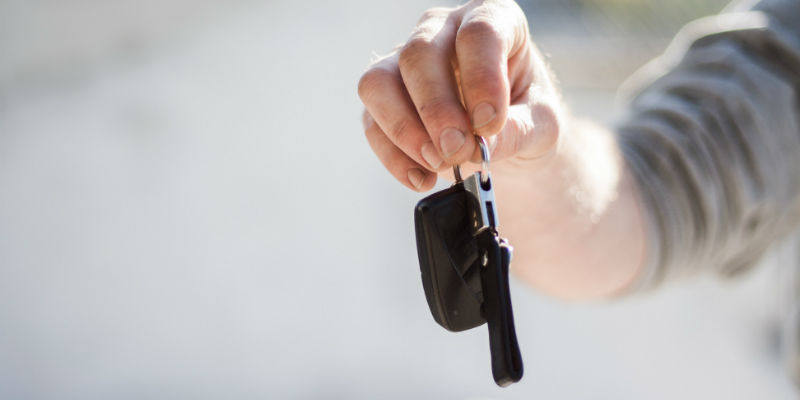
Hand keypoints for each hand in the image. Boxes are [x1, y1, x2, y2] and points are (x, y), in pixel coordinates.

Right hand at [358, 0, 645, 298]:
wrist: (505, 135)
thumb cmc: (526, 114)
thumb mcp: (541, 124)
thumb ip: (517, 132)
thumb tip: (480, 148)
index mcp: (492, 19)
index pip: (478, 34)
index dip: (482, 79)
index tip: (490, 124)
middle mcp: (442, 31)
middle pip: (419, 55)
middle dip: (437, 110)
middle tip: (459, 151)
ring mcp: (404, 61)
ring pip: (379, 82)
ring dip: (405, 130)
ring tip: (437, 164)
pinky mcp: (384, 99)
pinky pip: (371, 123)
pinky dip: (394, 157)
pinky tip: (423, 178)